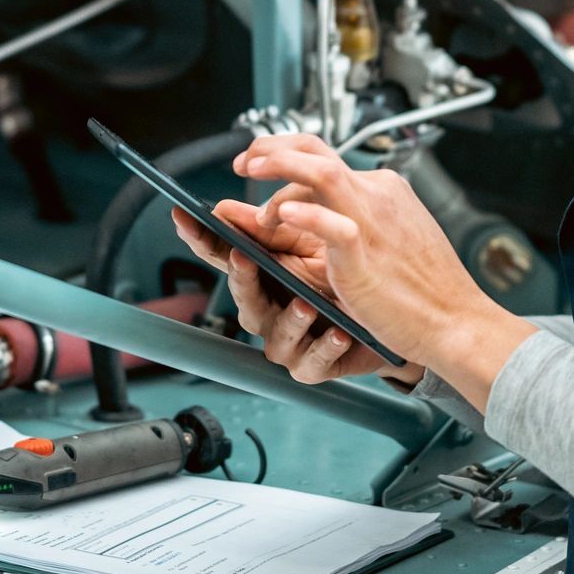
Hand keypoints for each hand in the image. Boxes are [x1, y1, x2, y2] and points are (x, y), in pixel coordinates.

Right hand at [170, 206, 422, 387]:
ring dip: (290, 320)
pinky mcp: (315, 365)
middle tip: (244, 257)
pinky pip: (315, 362)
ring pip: (277, 337)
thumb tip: (228, 207)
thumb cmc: (343, 277)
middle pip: (245, 300)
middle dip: (242, 279)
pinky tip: (339, 333)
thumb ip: (272, 230)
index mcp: (264, 277)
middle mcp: (270, 311)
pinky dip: (326, 348)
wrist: (389, 318)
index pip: (225, 256)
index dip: (202, 238)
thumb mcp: (310, 245)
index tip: (184, 217)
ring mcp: (290, 341)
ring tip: (306, 303)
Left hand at [232, 135, 535, 407]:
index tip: (260, 163)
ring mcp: (372, 219)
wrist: (456, 320)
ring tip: (249, 173)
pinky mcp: (365, 252)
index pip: (324, 157)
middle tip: (244, 162)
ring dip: (279, 167)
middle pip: (316, 150)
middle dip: (272, 148)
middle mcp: (376, 195)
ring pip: (320, 172)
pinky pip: (332, 223)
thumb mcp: (389, 238)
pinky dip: (304, 213)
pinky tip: (282, 217)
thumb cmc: (425, 289)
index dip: (285, 155)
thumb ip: (350, 219)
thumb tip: (306, 212)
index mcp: (382, 190)